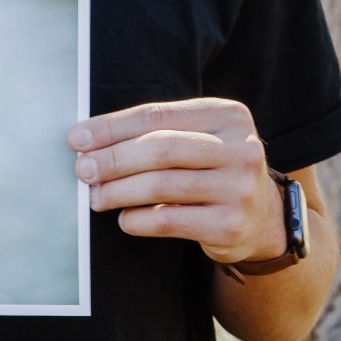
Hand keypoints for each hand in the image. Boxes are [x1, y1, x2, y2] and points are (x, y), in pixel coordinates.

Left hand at [68, 98, 286, 264]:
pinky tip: (125, 218)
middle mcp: (240, 148)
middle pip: (160, 149)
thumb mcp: (197, 139)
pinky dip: (138, 220)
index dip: (112, 127)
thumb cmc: (212, 169)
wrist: (263, 218)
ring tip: (96, 197)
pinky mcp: (231, 225)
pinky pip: (170, 220)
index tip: (78, 138)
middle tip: (82, 170)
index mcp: (227, 114)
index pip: (157, 115)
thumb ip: (155, 133)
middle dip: (113, 159)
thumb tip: (87, 142)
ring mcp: (239, 188)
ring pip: (162, 185)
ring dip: (118, 191)